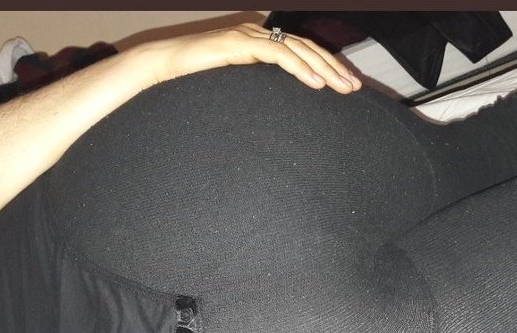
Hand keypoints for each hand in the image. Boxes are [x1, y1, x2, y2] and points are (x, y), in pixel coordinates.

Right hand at [132, 23, 360, 93]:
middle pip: (306, 48)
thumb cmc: (191, 82)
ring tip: (342, 87)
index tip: (345, 85)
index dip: (326, 66)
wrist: (161, 67)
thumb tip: (273, 114)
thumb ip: (253, 91)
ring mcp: (250, 36)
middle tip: (354, 87)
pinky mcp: (240, 43)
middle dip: (334, 68)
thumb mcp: (232, 88)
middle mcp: (258, 34)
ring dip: (324, 68)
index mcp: (258, 43)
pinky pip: (278, 54)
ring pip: (298, 49)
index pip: (302, 52)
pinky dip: (299, 68)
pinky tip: (315, 82)